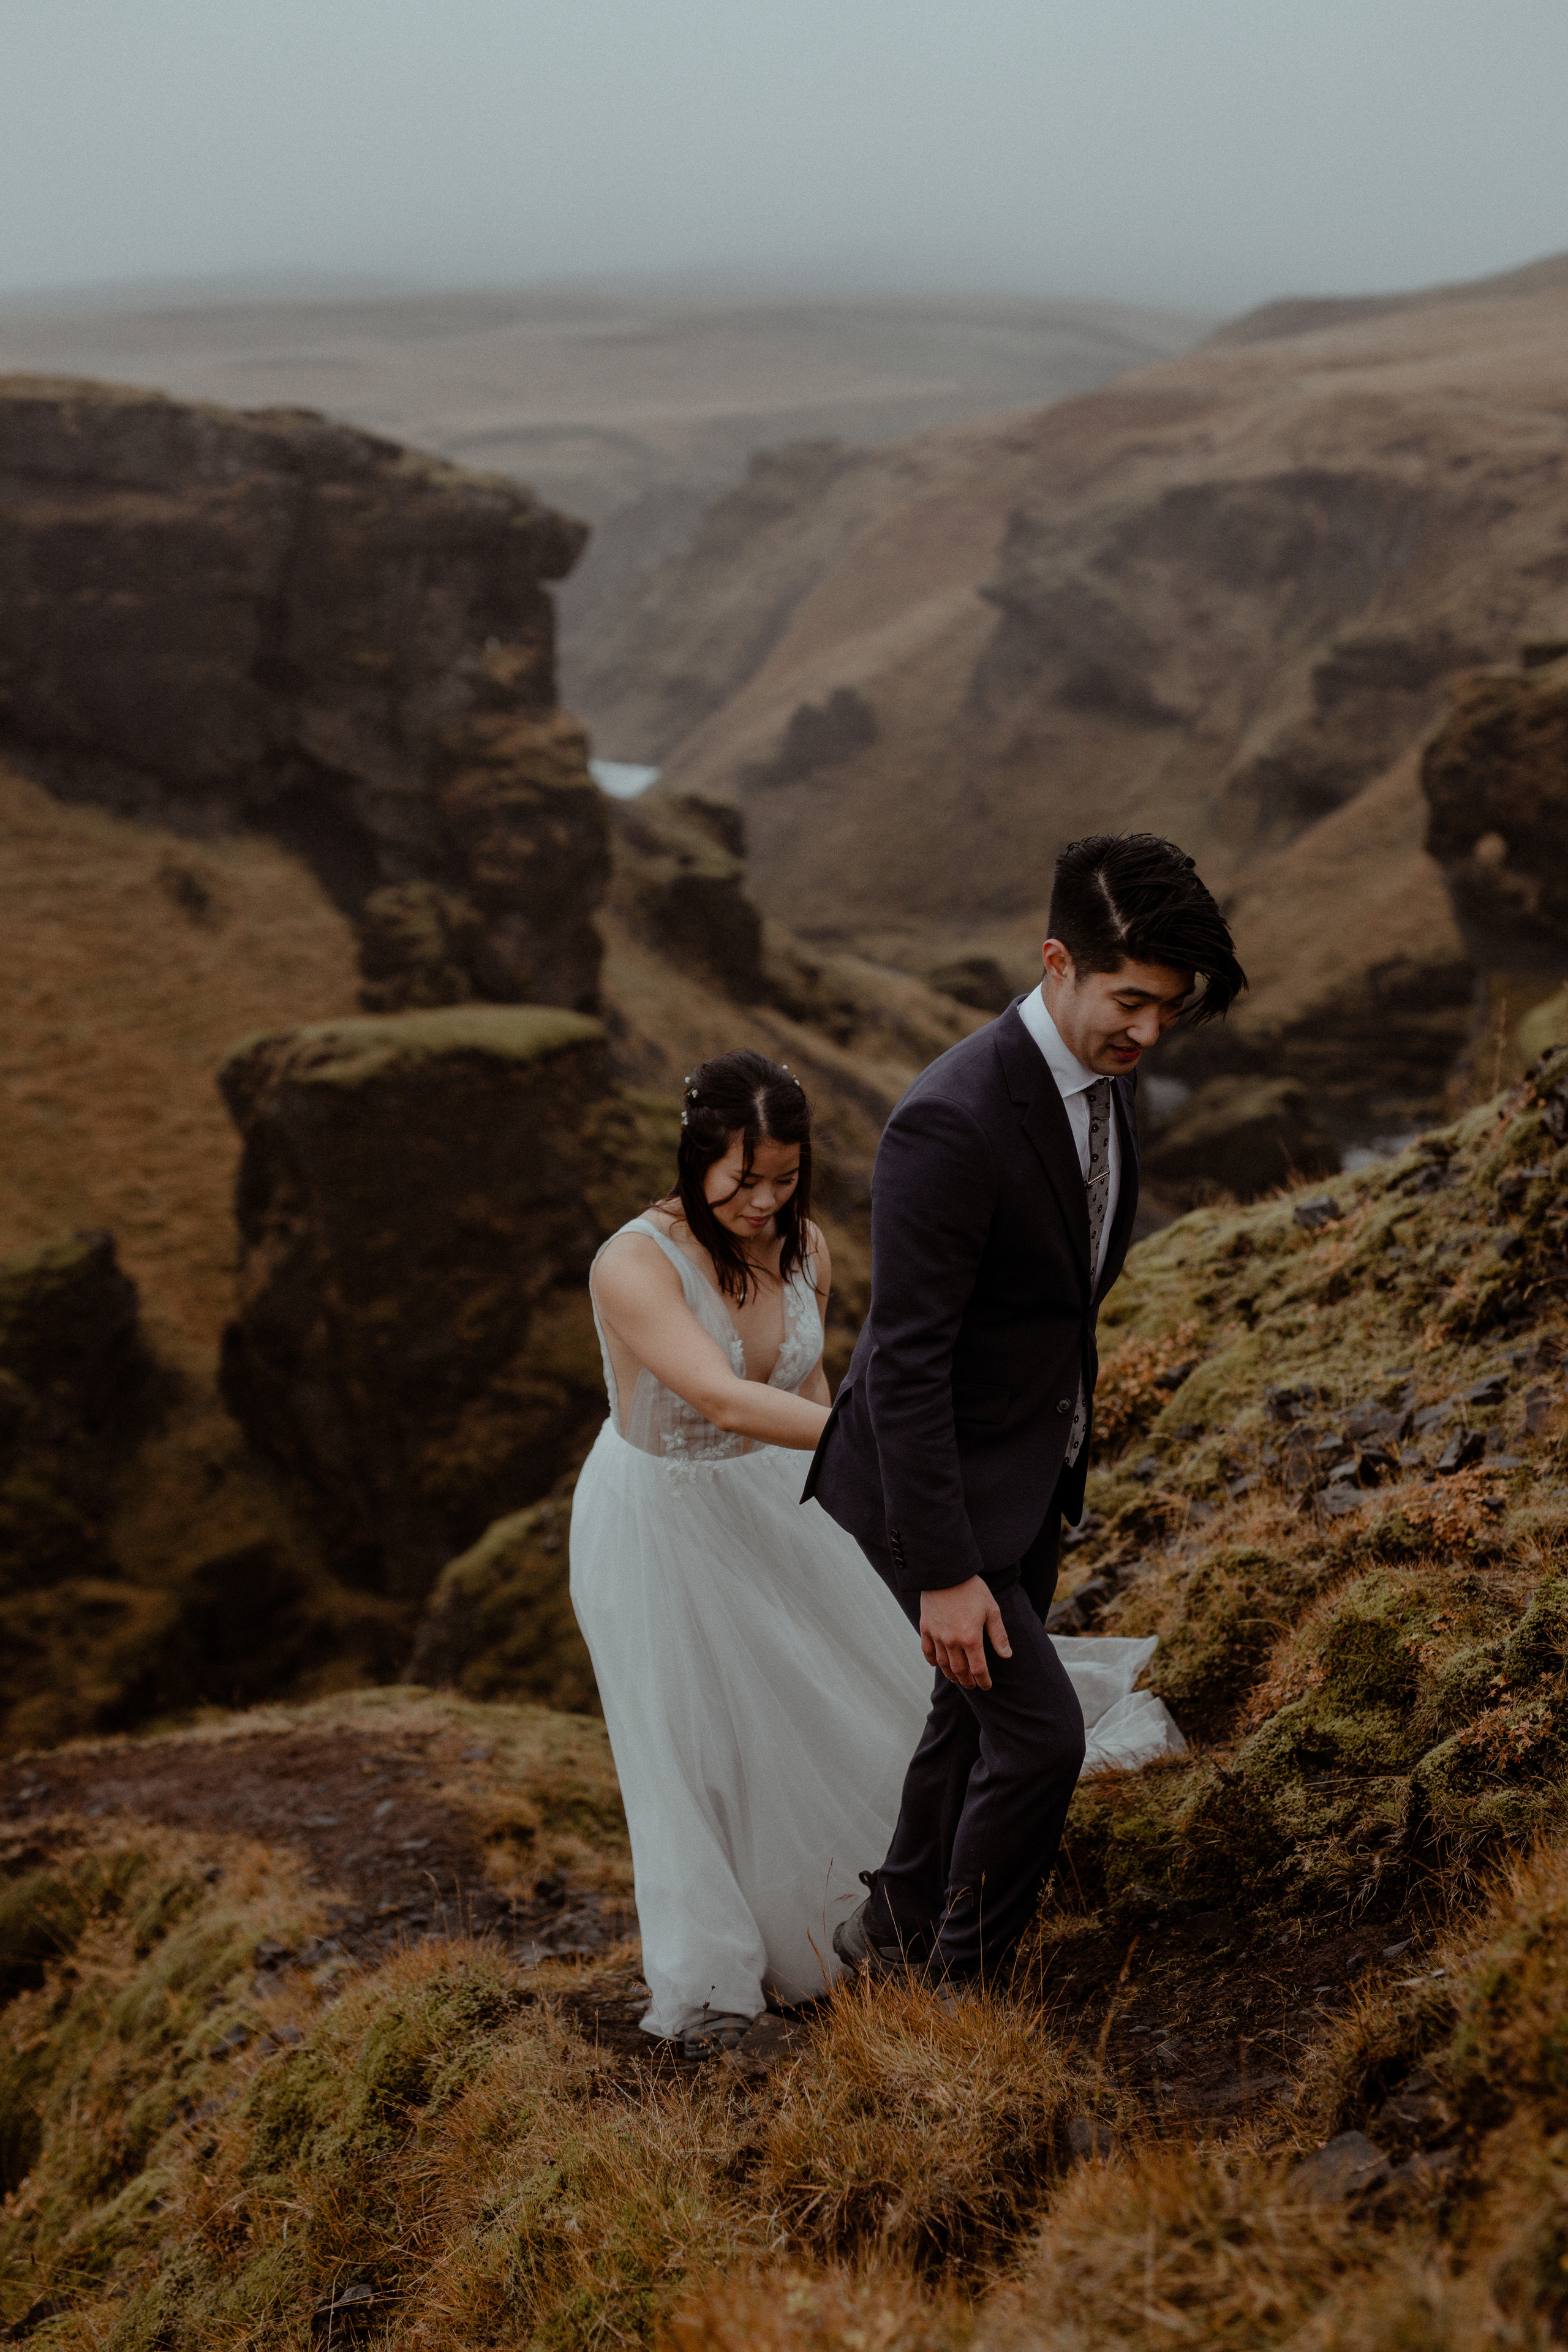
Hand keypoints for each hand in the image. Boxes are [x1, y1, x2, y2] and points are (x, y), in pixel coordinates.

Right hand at [919, 1576, 1010, 1690]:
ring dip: (951, 1674)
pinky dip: (932, 1660)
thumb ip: (998, 1635)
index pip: (978, 1668)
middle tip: (972, 1685)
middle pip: (959, 1670)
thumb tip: (1006, 1655)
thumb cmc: (972, 1589)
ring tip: (957, 1679)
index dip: (983, 1680)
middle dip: (967, 1681)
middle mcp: (952, 1641)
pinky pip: (927, 1650)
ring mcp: (937, 1635)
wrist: (946, 1572)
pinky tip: (936, 1663)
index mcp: (971, 1638)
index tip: (986, 1686)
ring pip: (943, 1663)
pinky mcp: (926, 1627)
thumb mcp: (991, 1610)